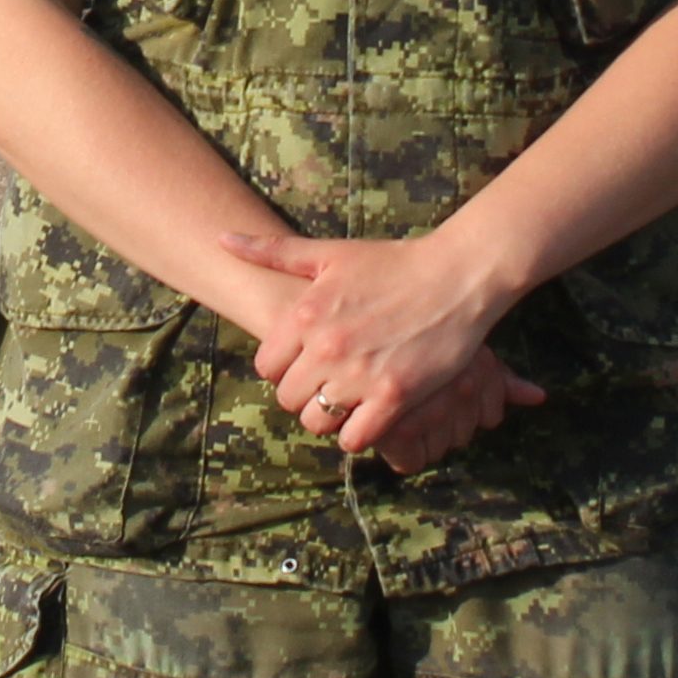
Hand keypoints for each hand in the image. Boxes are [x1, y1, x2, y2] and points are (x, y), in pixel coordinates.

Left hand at [223, 228, 548, 465]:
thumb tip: (221, 239)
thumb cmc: (392, 263)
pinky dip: (358, 434)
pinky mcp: (394, 396)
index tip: (307, 362)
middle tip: (330, 384)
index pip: (267, 366)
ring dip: (328, 417)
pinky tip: (370, 416)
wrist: (456, 276)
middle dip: (305, 395)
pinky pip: (354, 439)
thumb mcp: (330, 253)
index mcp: (306, 313)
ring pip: (316, 422)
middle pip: (288, 398)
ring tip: (347, 401)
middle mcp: (326, 345)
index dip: (285, 368)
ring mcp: (360, 373)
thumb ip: (273, 252)